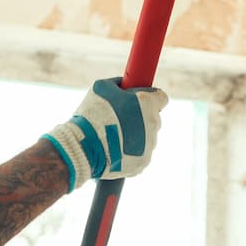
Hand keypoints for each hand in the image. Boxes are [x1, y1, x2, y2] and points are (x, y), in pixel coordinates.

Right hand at [41, 77, 167, 190]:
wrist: (84, 148)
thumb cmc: (92, 115)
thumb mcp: (101, 87)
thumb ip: (119, 84)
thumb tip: (124, 84)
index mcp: (147, 103)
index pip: (162, 97)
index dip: (151, 97)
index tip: (139, 100)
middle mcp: (153, 124)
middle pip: (153, 118)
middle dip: (140, 117)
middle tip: (120, 119)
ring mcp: (150, 145)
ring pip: (147, 138)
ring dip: (135, 136)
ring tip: (112, 137)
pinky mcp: (144, 162)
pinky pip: (140, 154)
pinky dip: (130, 152)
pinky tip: (114, 150)